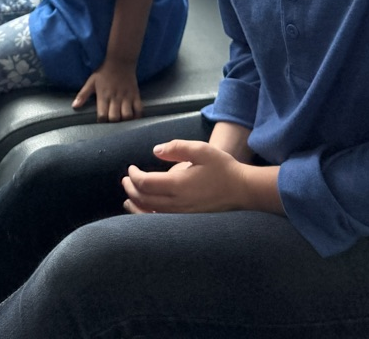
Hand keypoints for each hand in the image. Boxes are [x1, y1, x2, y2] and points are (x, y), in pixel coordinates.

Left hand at [72, 59, 142, 121]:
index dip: (102, 122)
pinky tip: (134, 118)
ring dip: (125, 121)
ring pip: (127, 115)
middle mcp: (115, 98)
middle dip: (113, 123)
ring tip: (122, 121)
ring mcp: (127, 97)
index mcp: (103, 96)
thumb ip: (83, 95)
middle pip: (115, 118)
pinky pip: (139, 109)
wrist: (120, 60)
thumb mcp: (91, 81)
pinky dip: (137, 116)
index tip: (101, 122)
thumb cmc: (104, 72)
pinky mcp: (136, 95)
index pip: (102, 116)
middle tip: (112, 123)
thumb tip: (74, 106)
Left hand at [122, 139, 251, 213]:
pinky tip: (146, 212)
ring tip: (128, 197)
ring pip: (150, 213)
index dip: (133, 175)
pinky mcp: (187, 220)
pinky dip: (147, 216)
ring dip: (136, 204)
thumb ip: (177, 147)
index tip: (130, 168)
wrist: (242, 191)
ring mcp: (181, 214)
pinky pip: (160, 221)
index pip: (145, 183)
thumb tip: (155, 151)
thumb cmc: (223, 168)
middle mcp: (176, 203)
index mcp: (177, 184)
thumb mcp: (201, 150)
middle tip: (125, 179)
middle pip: (144, 199)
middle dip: (131, 188)